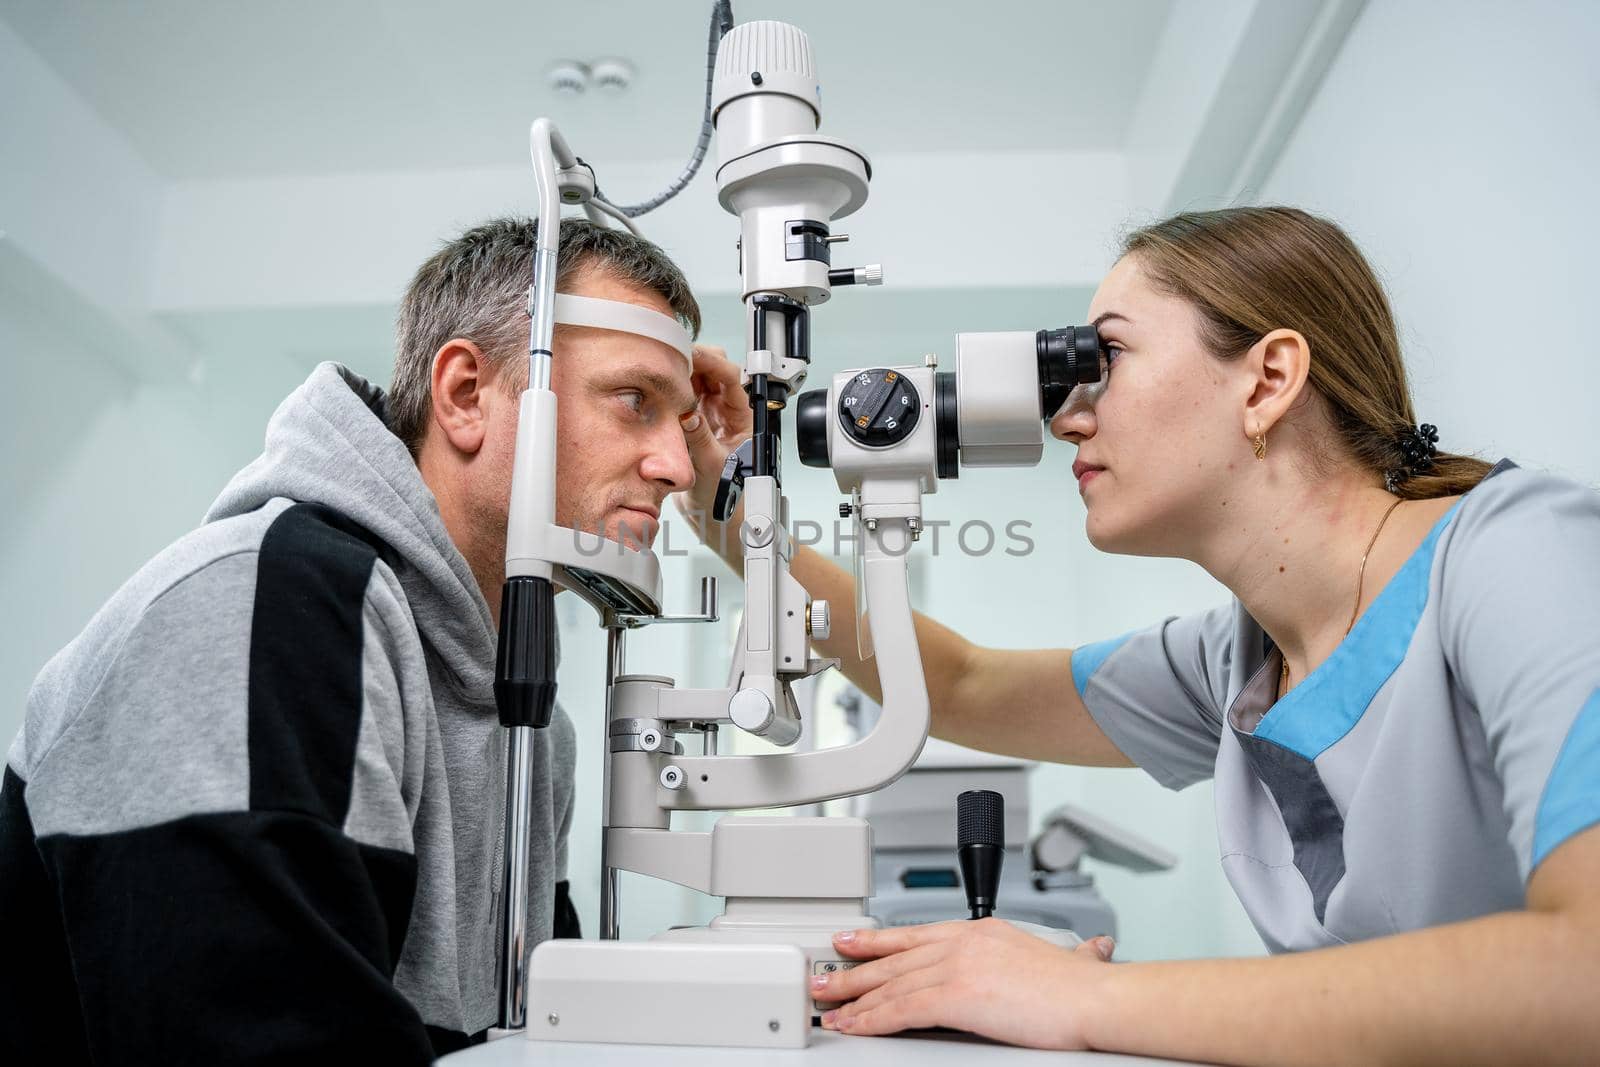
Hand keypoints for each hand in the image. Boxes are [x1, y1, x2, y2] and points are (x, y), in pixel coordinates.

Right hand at [676, 344, 751, 538]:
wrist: (712, 512)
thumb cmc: (724, 493)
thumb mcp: (712, 466)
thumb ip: (701, 439)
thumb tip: (688, 415)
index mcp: (744, 416)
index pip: (732, 377)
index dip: (712, 363)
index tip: (691, 355)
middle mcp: (728, 410)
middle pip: (715, 369)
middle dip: (696, 359)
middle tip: (672, 358)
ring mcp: (711, 412)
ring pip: (698, 378)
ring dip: (682, 372)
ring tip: (664, 371)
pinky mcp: (694, 419)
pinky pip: (684, 393)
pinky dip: (673, 387)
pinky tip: (660, 388)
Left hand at [810, 918, 1116, 1048]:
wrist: (1095, 999)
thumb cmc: (1082, 988)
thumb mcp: (1062, 958)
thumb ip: (1061, 956)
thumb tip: (1091, 950)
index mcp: (981, 931)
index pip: (915, 934)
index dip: (877, 939)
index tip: (852, 941)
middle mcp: (964, 941)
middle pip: (895, 957)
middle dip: (854, 970)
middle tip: (824, 978)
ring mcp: (958, 965)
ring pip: (891, 983)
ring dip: (855, 998)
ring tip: (830, 1007)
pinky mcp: (958, 994)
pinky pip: (903, 1009)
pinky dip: (874, 1019)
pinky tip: (857, 1026)